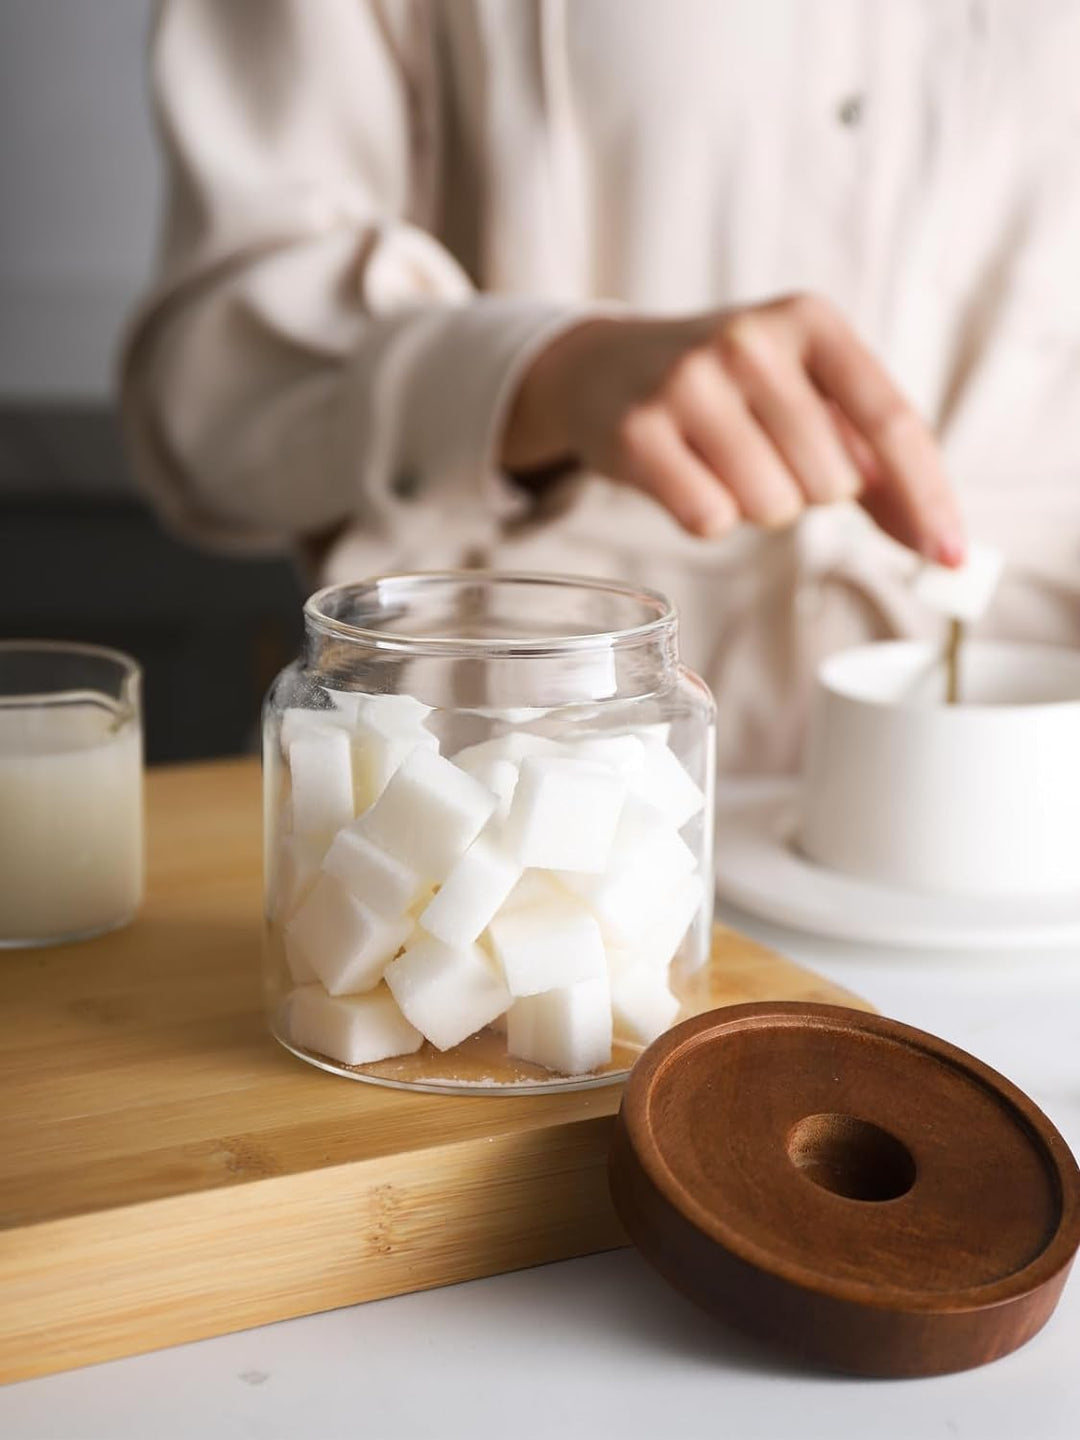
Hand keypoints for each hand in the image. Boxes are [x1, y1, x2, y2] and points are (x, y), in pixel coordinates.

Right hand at [502, 295, 963, 563]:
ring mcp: (688, 382)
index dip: (927, 496)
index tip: (950, 555)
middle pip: (831, 482)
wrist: (605, 366)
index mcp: (810, 320)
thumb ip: (871, 458)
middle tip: (766, 458)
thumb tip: (937, 542)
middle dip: (809, 493)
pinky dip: (706, 517)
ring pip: (771, 507)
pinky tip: (685, 476)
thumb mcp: (804, 391)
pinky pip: (709, 521)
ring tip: (723, 465)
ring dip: (757, 508)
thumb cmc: (727, 390)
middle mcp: (750, 340)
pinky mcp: (638, 432)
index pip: (890, 420)